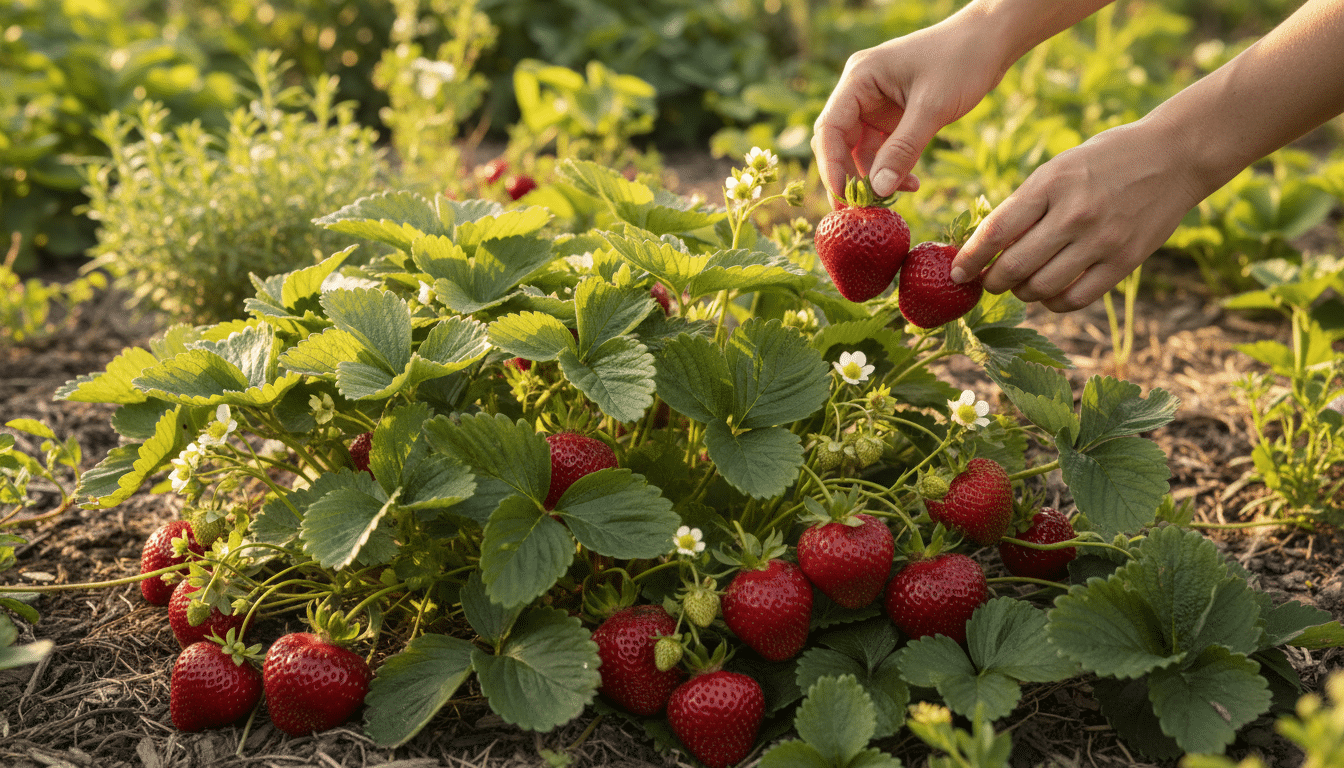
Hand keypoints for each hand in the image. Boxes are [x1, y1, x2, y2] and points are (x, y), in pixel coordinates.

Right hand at [810, 15, 1009, 201]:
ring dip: (874, 177)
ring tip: (892, 199)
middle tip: (858, 212)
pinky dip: (892, 169)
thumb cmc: (961, 60)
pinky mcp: (893, 116)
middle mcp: (861, 91)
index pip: (830, 128)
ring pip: (861, 150)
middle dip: (848, 177)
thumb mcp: (932, 107)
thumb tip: (878, 190)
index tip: (844, 197)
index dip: (831, 166)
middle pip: (839, 142)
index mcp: (859, 78)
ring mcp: (876, 104)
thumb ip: (903, 150)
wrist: (992, 40)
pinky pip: (883, 149)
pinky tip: (911, 184)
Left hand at [950, 115, 1204, 311]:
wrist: (1175, 155)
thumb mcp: (1059, 168)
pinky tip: (1050, 292)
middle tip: (988, 281)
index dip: (970, 258)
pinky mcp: (1125, 261)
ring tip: (1020, 284)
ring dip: (1021, 293)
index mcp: (1051, 184)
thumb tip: (985, 247)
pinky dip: (1053, 302)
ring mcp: (1102, 240)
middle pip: (1013, 267)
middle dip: (991, 282)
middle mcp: (1074, 214)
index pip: (995, 231)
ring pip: (1041, 288)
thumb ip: (1025, 205)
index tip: (957, 273)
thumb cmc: (1105, 160)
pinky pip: (1075, 299)